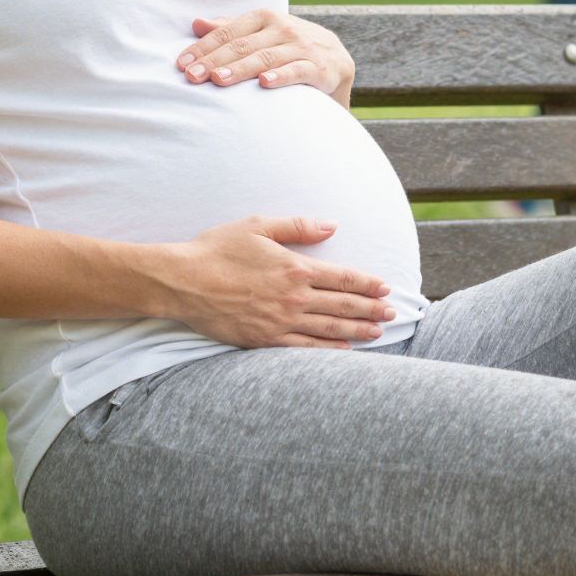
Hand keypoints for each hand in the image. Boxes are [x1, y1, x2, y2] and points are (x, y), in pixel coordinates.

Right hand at [157, 216, 396, 348]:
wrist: (182, 282)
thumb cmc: (217, 249)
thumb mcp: (258, 226)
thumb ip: (298, 226)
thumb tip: (332, 226)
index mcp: (294, 267)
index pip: (343, 277)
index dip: (368, 284)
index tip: (386, 288)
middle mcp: (292, 297)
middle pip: (342, 305)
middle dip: (371, 309)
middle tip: (392, 314)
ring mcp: (279, 321)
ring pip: (328, 328)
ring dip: (356, 330)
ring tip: (378, 333)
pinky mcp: (264, 340)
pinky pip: (303, 348)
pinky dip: (327, 349)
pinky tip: (343, 349)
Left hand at [177, 9, 356, 102]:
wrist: (338, 61)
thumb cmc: (289, 47)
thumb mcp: (261, 34)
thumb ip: (230, 29)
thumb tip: (196, 23)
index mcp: (265, 17)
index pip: (228, 32)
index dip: (204, 48)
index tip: (181, 65)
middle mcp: (283, 27)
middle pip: (242, 46)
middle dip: (214, 62)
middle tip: (191, 77)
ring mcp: (302, 46)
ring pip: (265, 58)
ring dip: (240, 69)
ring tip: (217, 81)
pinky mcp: (320, 67)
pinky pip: (298, 71)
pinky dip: (282, 76)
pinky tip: (264, 83)